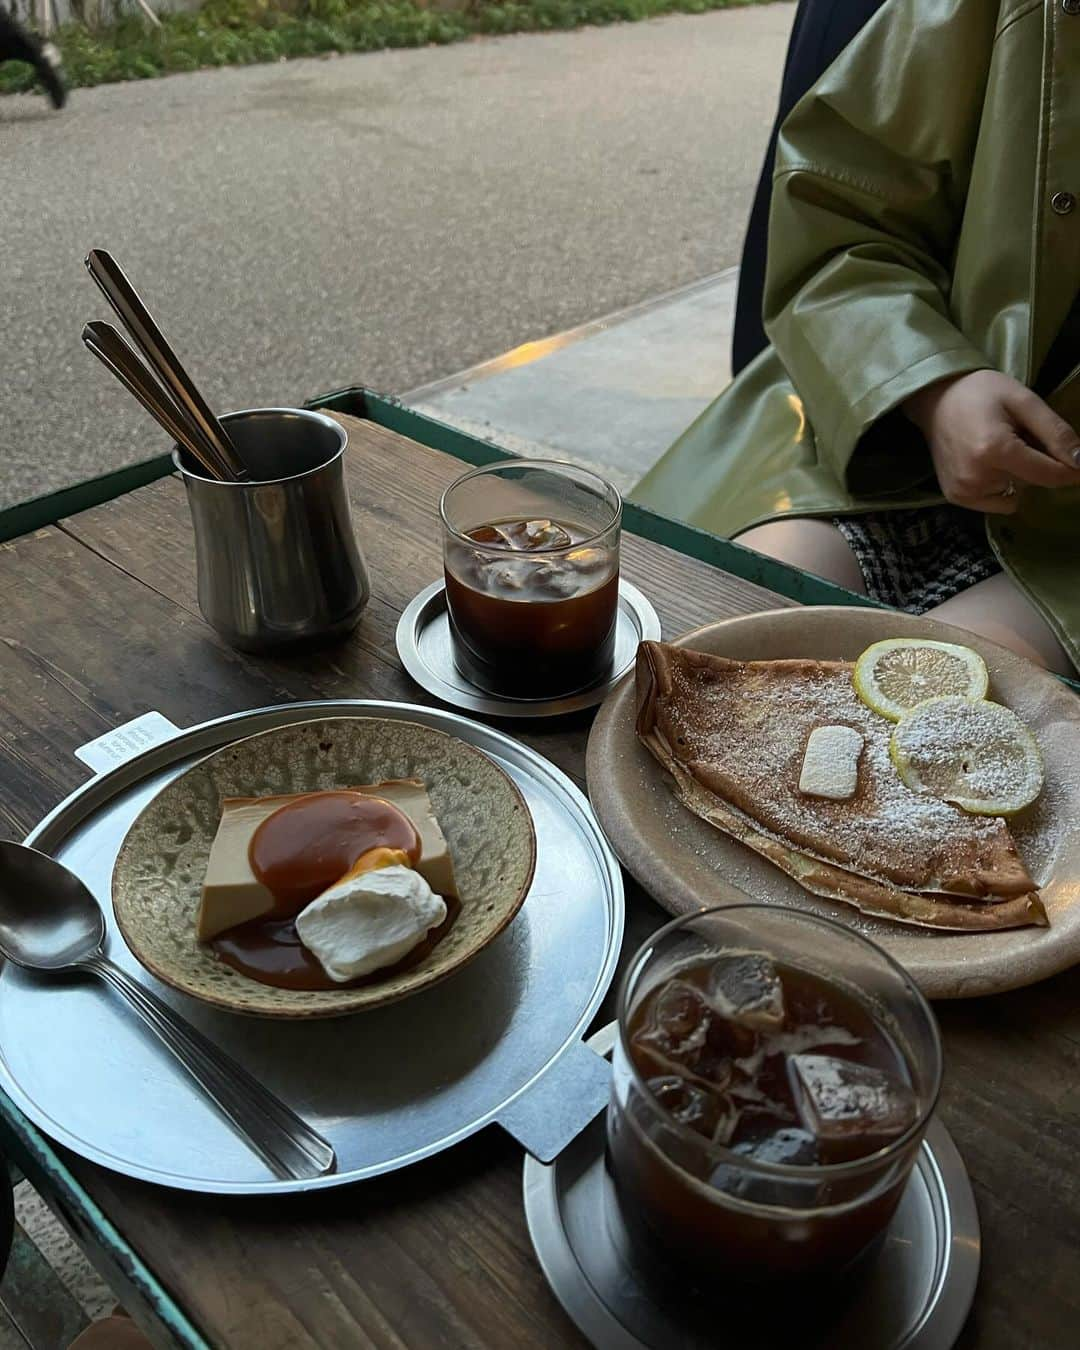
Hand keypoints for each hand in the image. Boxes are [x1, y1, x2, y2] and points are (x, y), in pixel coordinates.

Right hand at [902, 370, 1079, 513]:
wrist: (934, 400)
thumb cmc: (980, 393)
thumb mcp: (1023, 401)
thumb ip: (1054, 431)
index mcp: (995, 450)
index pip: (1048, 474)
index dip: (1070, 470)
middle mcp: (977, 478)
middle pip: (1032, 483)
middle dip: (1037, 464)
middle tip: (1020, 438)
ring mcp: (964, 491)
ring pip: (1015, 495)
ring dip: (1017, 477)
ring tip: (1000, 451)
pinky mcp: (956, 497)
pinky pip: (996, 503)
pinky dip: (1000, 487)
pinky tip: (986, 465)